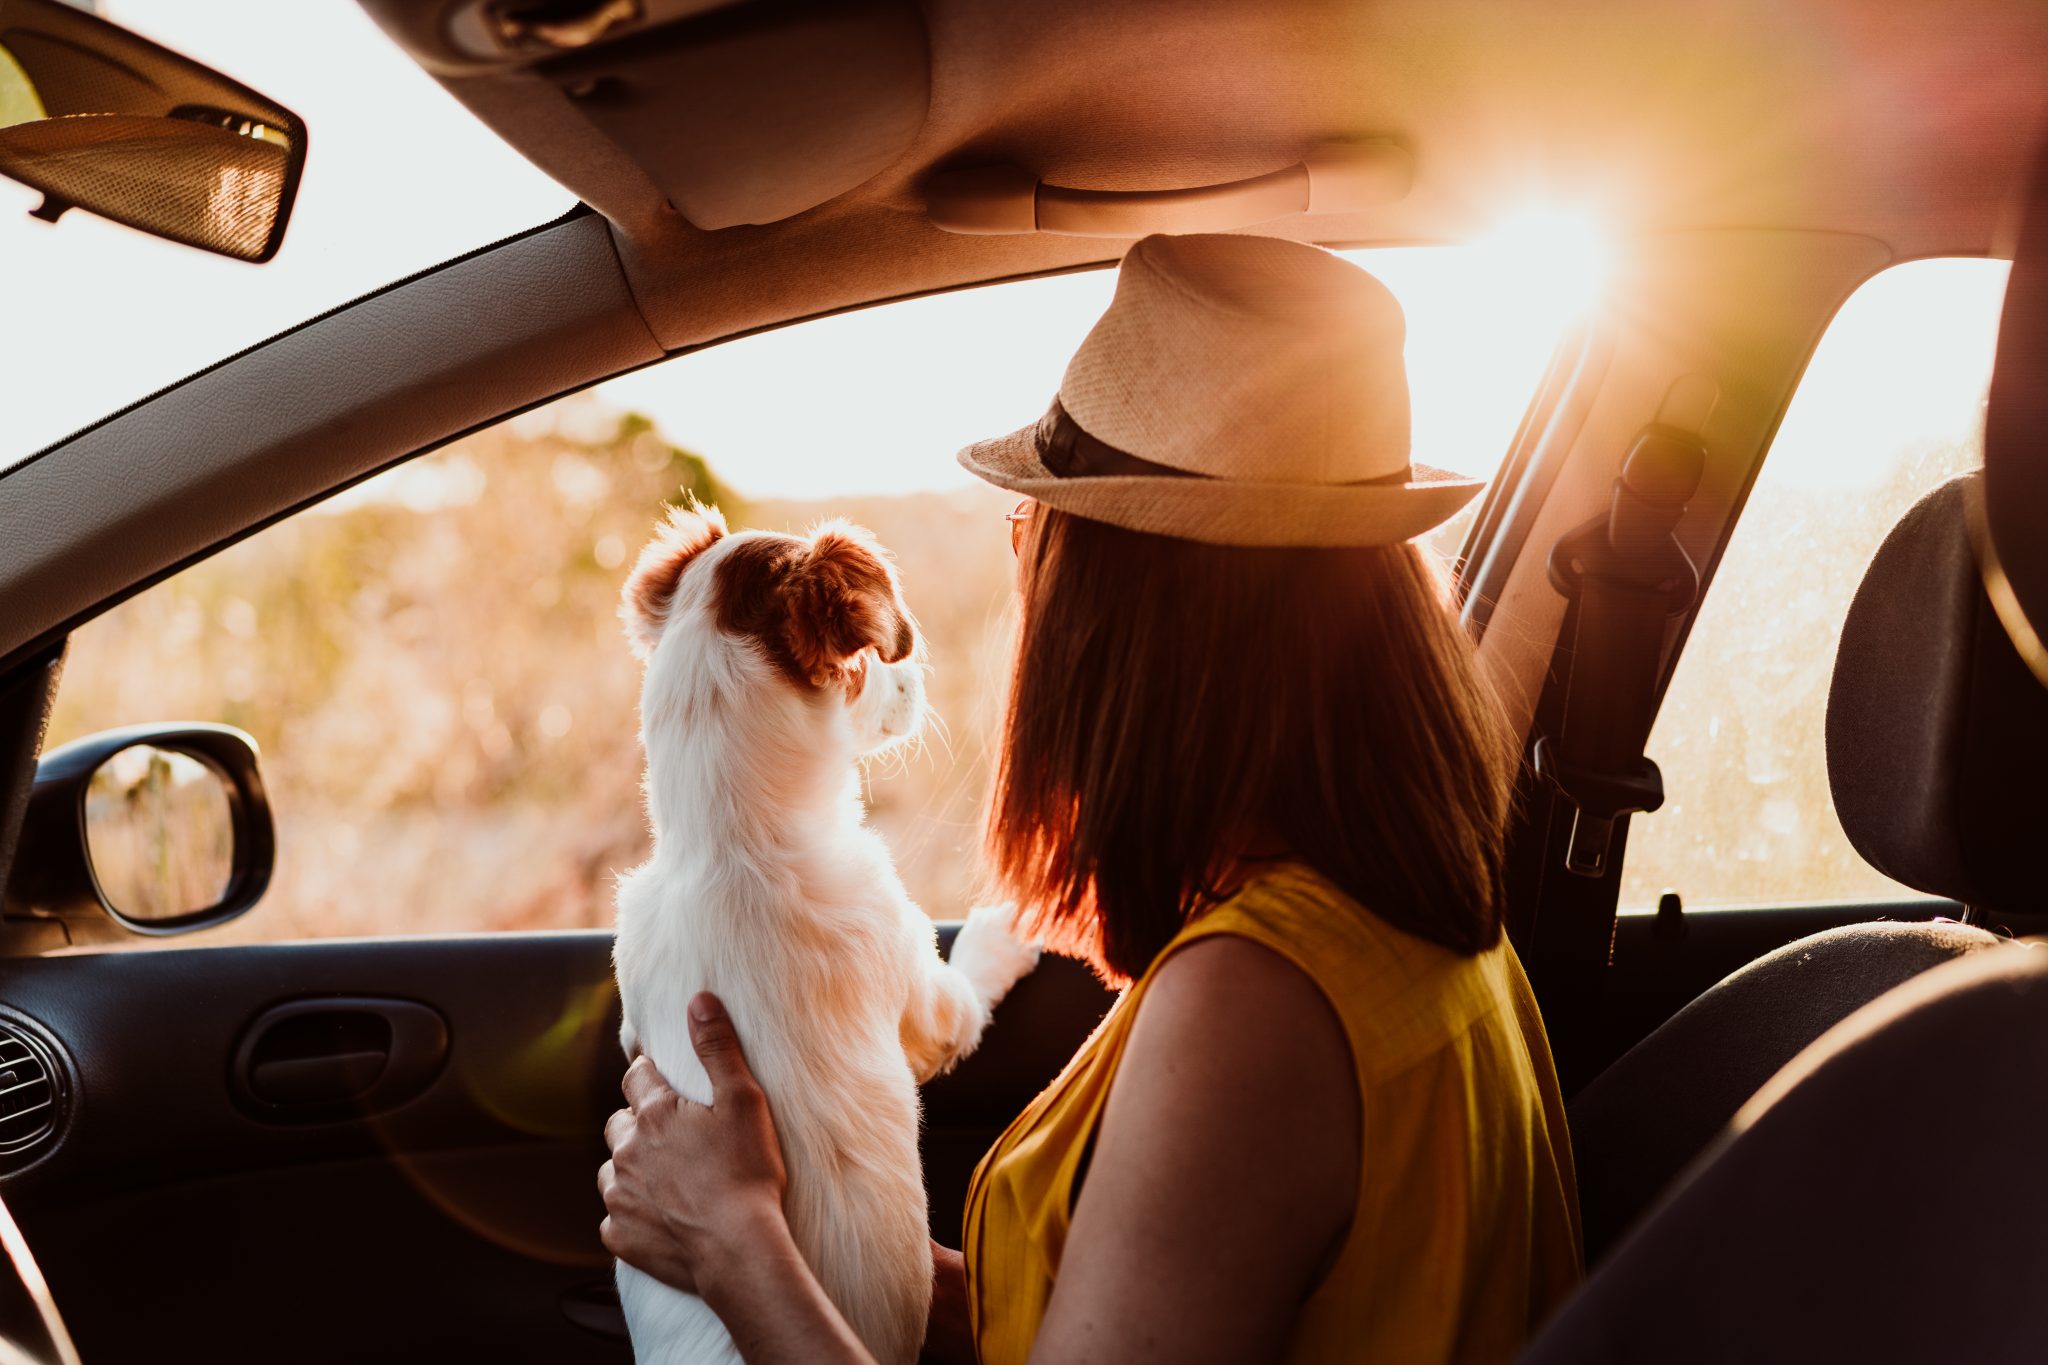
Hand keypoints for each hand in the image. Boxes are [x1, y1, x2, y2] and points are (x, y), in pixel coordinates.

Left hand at [598, 993, 789, 1300]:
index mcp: (653, 1114)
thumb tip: (699, 999)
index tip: (666, 1081)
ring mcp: (618, 1195)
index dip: (652, 1075)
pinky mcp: (620, 1235)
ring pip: (611, 1169)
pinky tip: (659, 1216)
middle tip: (671, 1132)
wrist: (739, 1248)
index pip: (637, 1077)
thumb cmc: (747, 1172)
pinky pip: (615, 1218)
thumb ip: (717, 1047)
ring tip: (665, 1176)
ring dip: (630, 1167)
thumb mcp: (743, 1099)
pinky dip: (632, 1213)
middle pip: (618, 1123)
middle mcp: (625, 1151)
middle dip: (638, 1121)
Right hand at [950, 902, 1041, 1009]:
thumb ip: (972, 925)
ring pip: (1028, 918)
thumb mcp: (962, 943)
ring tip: (1032, 923)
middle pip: (1010, 908)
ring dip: (1030, 921)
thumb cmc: (964, 971)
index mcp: (978, 923)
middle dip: (1013, 913)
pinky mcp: (1024, 956)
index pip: (992, 909)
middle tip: (1016, 921)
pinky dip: (1039, 941)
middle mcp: (996, 927)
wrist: (971, 993)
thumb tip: (978, 911)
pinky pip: (1038, 942)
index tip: (1000, 921)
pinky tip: (1038, 941)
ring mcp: (1012, 941)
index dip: (996, 916)